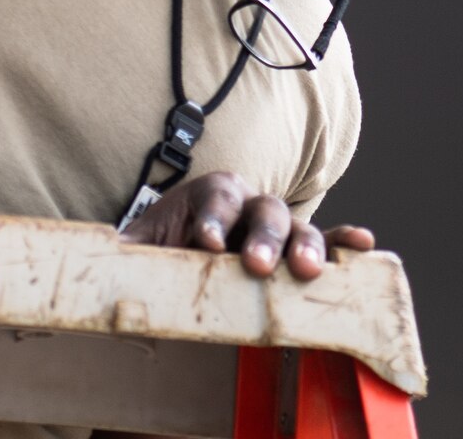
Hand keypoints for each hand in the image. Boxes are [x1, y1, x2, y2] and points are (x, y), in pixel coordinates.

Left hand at [121, 171, 374, 279]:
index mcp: (209, 194)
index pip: (215, 199)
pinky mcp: (296, 246)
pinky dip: (343, 241)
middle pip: (262, 210)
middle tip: (257, 265)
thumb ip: (128, 250)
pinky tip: (362, 245)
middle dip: (262, 237)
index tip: (209, 244)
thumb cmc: (165, 243)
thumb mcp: (143, 243)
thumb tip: (100, 258)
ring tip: (309, 269)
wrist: (185, 244)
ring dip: (305, 245)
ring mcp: (275, 224)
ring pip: (296, 225)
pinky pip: (327, 239)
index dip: (213, 219)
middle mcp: (247, 203)